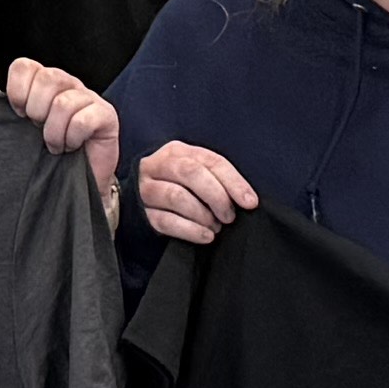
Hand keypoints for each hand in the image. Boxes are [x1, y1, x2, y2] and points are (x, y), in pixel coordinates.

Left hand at [2, 57, 122, 212]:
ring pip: (64, 102)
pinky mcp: (106, 115)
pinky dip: (72, 137)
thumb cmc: (50, 153)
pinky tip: (71, 146)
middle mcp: (67, 85)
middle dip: (37, 110)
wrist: (79, 180)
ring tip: (54, 145)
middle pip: (48, 77)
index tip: (19, 114)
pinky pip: (84, 119)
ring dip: (54, 131)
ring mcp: (89, 98)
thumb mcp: (25, 130)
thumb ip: (14, 113)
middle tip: (38, 130)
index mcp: (44, 84)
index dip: (17, 91)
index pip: (24, 66)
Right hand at [136, 141, 259, 248]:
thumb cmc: (177, 186)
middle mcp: (157, 165)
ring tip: (215, 227)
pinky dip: (190, 230)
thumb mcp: (194, 173)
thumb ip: (214, 178)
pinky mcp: (142, 213)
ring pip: (177, 196)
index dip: (233, 181)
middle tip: (229, 216)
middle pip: (190, 173)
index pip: (210, 161)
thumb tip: (245, 200)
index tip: (250, 202)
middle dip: (216, 196)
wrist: (138, 202)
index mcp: (176, 151)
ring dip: (203, 214)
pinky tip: (205, 236)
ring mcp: (146, 189)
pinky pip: (166, 221)